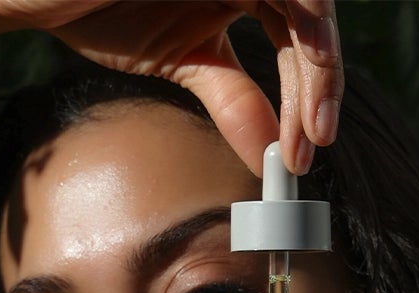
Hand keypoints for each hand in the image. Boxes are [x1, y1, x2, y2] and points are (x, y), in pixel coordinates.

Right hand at [0, 1, 341, 176]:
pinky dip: (290, 18)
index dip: (312, 92)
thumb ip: (231, 98)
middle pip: (312, 18)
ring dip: (316, 57)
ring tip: (309, 118)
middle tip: (313, 142)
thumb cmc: (96, 12)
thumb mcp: (180, 62)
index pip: (297, 39)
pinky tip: (290, 58)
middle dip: (323, 83)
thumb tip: (271, 153)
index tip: (305, 151)